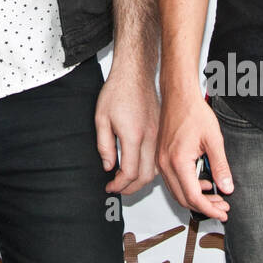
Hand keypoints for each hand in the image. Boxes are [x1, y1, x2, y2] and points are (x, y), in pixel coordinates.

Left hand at [95, 63, 159, 196]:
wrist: (135, 74)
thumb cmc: (118, 90)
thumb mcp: (101, 118)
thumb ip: (104, 145)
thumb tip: (108, 166)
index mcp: (134, 135)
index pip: (129, 172)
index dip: (119, 185)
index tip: (110, 186)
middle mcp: (150, 137)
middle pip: (146, 176)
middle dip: (131, 188)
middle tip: (118, 188)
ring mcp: (158, 135)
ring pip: (156, 169)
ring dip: (141, 180)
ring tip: (126, 180)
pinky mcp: (161, 132)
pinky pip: (158, 157)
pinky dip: (149, 168)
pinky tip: (138, 166)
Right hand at [156, 92, 231, 221]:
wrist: (179, 96)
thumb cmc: (193, 112)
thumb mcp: (214, 140)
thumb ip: (220, 166)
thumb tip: (226, 187)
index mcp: (178, 161)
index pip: (193, 197)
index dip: (209, 209)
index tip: (222, 212)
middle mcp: (165, 164)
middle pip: (183, 198)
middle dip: (204, 206)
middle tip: (222, 206)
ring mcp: (161, 160)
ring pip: (176, 191)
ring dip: (195, 197)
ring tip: (215, 195)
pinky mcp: (161, 157)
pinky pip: (172, 180)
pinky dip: (187, 186)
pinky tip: (201, 181)